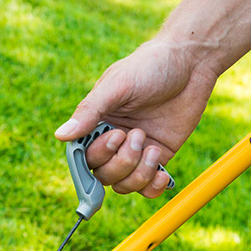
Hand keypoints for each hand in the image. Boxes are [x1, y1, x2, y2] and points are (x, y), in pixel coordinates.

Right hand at [54, 38, 217, 197]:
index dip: (96, 156)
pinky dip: (152, 187)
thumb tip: (60, 136)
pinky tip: (161, 172)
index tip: (115, 138)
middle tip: (138, 134)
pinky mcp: (158, 156)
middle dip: (121, 161)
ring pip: (124, 185)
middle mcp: (113, 140)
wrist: (190, 62)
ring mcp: (136, 151)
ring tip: (151, 147)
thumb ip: (89, 111)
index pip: (83, 155)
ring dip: (138, 173)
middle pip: (103, 175)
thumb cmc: (149, 66)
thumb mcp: (117, 85)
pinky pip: (147, 188)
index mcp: (96, 122)